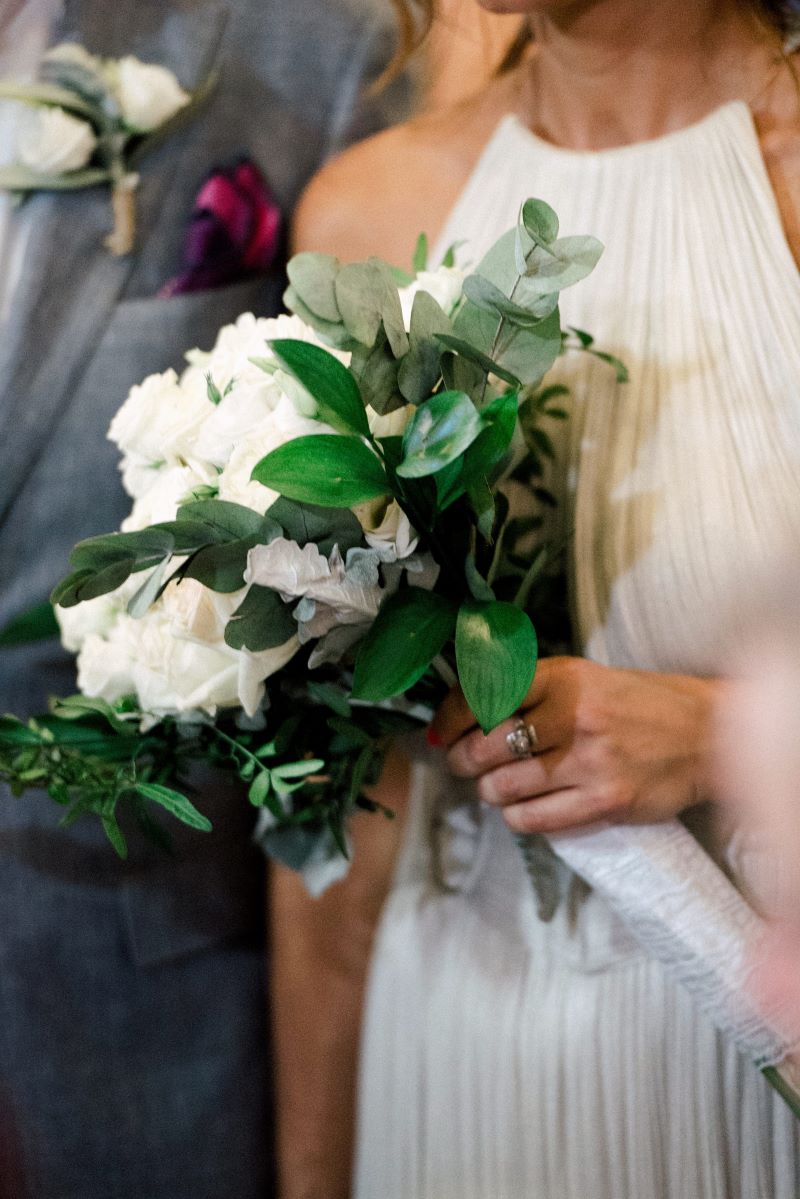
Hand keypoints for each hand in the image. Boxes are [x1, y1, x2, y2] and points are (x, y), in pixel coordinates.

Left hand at [430, 656, 721, 834]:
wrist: (705, 732)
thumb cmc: (635, 703)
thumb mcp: (583, 677)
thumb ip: (528, 690)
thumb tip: (461, 715)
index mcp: (564, 677)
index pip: (484, 694)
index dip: (450, 717)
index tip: (441, 731)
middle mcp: (574, 715)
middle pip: (485, 747)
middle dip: (462, 760)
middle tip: (463, 764)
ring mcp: (590, 761)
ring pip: (503, 788)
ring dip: (488, 792)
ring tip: (495, 787)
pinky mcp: (605, 801)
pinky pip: (534, 819)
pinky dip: (517, 817)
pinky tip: (522, 808)